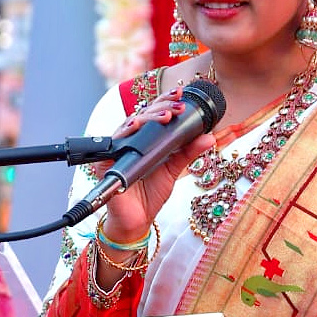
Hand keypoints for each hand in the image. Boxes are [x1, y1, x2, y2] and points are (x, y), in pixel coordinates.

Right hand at [95, 85, 214, 242]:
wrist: (137, 220)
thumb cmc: (151, 195)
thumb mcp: (174, 170)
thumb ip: (189, 152)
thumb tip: (209, 137)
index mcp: (145, 139)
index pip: (153, 114)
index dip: (165, 102)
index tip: (180, 95)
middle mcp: (130, 140)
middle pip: (142, 114)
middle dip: (161, 106)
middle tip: (178, 106)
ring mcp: (118, 149)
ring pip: (130, 123)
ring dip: (148, 116)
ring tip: (166, 116)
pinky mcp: (107, 160)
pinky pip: (115, 141)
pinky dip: (125, 131)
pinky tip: (136, 125)